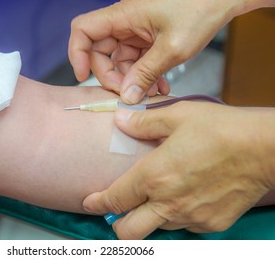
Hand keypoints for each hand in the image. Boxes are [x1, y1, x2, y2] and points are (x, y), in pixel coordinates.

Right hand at [69, 0, 238, 102]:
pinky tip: (160, 86)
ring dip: (132, 79)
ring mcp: (136, 28)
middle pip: (100, 50)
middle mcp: (125, 20)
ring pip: (120, 58)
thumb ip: (146, 74)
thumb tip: (126, 96)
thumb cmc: (201, 9)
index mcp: (124, 15)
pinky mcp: (148, 35)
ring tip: (152, 93)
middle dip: (111, 76)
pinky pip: (137, 58)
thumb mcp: (172, 48)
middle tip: (128, 93)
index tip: (83, 76)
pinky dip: (144, 74)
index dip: (77, 53)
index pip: (83, 29)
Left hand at [83, 102, 274, 238]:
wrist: (264, 148)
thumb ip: (143, 122)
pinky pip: (184, 227)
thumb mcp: (177, 115)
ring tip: (156, 198)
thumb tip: (120, 120)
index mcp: (154, 176)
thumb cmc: (221, 129)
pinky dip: (177, 217)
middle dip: (117, 224)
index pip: (115, 199)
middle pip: (128, 232)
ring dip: (149, 218)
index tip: (89, 202)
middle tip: (119, 210)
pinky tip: (185, 197)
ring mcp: (190, 217)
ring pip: (156, 229)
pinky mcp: (211, 225)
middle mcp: (168, 203)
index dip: (97, 203)